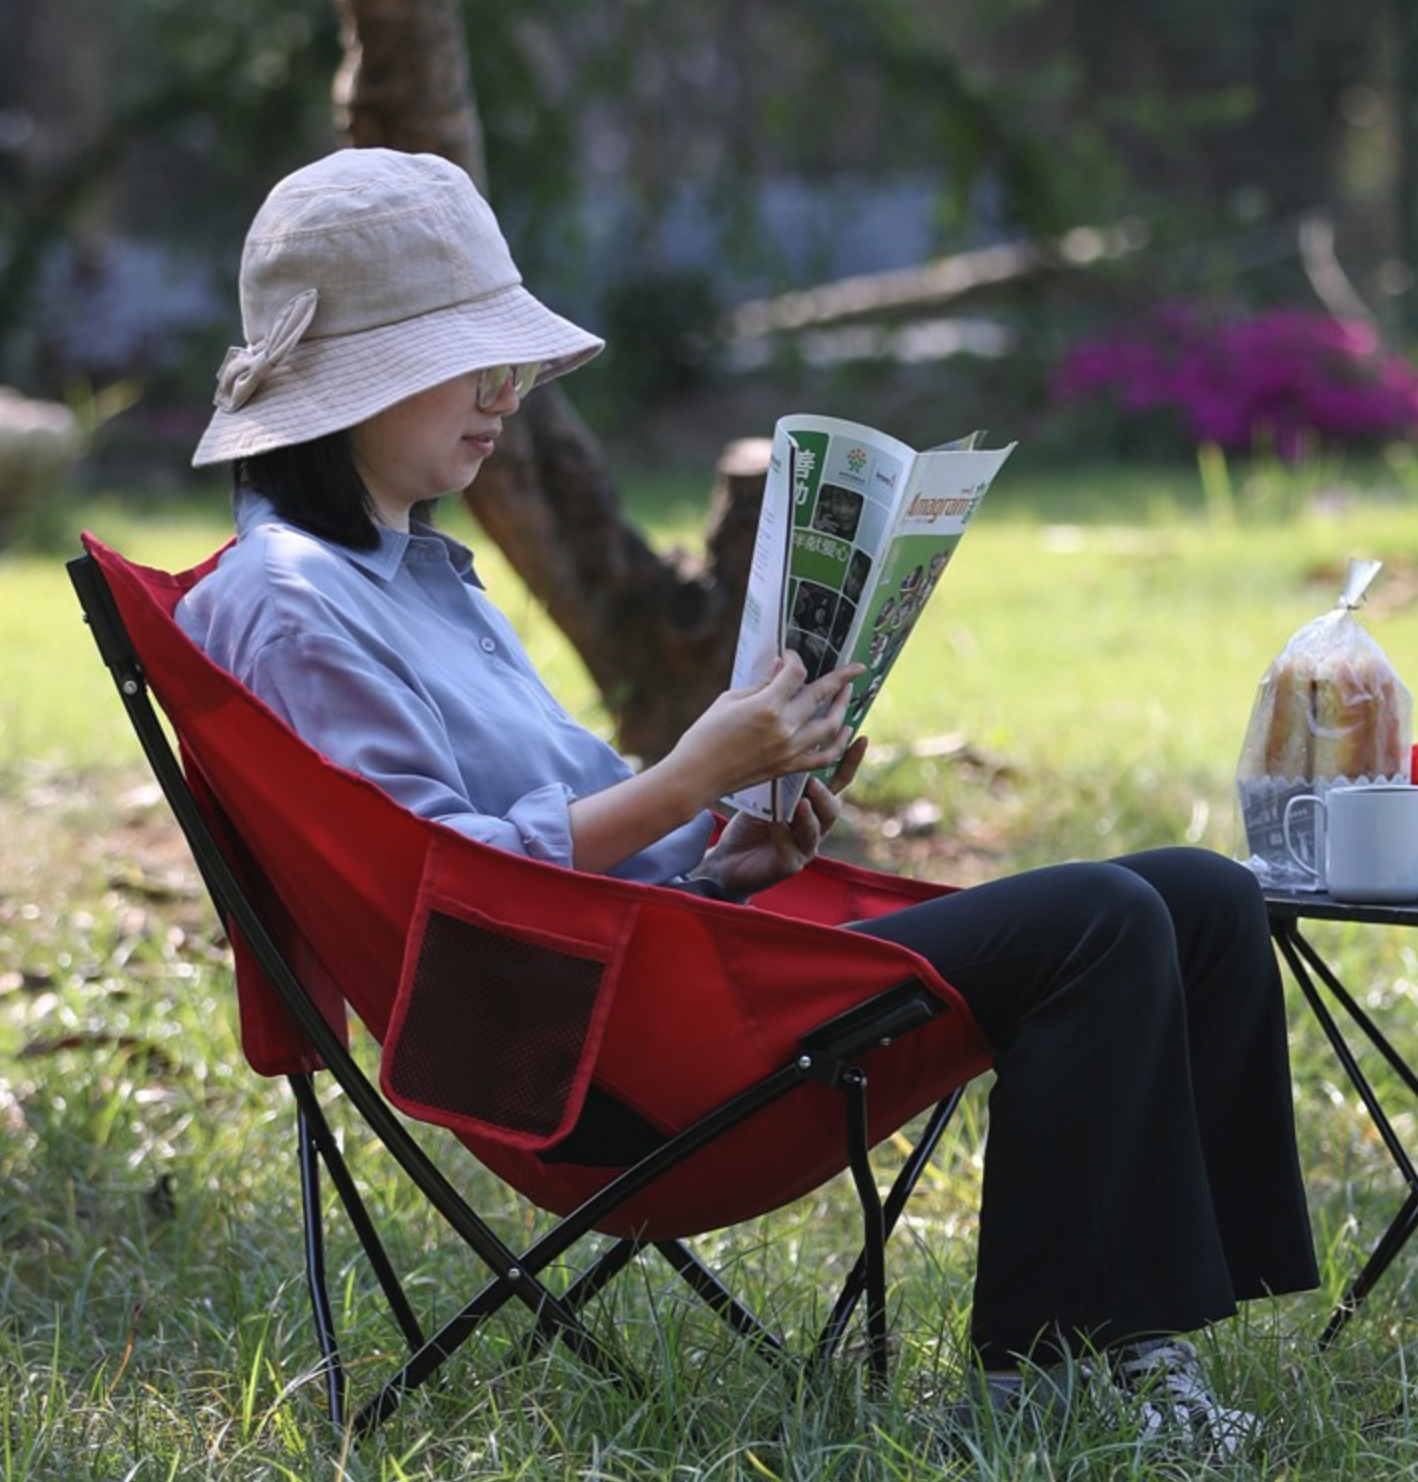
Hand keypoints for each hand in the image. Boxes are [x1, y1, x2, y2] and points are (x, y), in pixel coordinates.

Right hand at [665, 652, 864, 808]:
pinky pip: (824, 756)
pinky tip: (843, 730)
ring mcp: (790, 750)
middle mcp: (784, 728)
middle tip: (853, 668)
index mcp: (767, 706)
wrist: (696, 775)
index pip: (796, 673)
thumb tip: (781, 667)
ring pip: (831, 725)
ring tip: (847, 695)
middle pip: (821, 695)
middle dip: (840, 678)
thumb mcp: (730, 700)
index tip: (790, 656)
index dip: (795, 659)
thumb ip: (762, 684)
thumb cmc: (706, 735)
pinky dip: (838, 743)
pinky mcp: (789, 767)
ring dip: (843, 707)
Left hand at [695, 734, 867, 897]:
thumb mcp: (765, 791)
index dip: (850, 761)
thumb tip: (790, 737)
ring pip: (816, 830)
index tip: (861, 738)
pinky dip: (782, 834)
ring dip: (810, 816)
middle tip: (813, 782)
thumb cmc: (749, 823)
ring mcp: (804, 847)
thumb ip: (782, 773)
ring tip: (801, 803)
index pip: (837, 781)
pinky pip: (791, 848)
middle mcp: (814, 825)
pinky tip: (774, 824)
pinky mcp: (789, 864)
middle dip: (825, 795)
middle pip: (832, 808)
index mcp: (813, 803)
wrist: (728, 860)